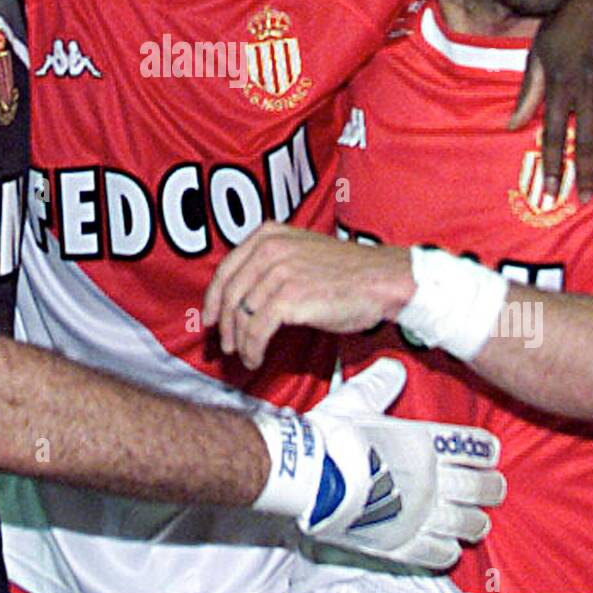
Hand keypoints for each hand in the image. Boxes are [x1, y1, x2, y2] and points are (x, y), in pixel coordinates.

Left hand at [204, 223, 412, 368]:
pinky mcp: (289, 298)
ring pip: (241, 314)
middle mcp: (269, 249)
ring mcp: (279, 272)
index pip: (226, 268)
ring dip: (239, 342)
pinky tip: (256, 358)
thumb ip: (270, 264)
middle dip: (223, 324)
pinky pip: (256, 330)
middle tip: (225, 345)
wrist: (381, 280)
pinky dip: (252, 348)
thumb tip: (242, 295)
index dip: (213, 298)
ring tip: (245, 355)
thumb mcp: (301, 251)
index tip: (210, 318)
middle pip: (229, 293)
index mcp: (269, 234)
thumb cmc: (347, 272)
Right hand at [254, 360, 504, 569]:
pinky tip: (450, 545)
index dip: (486, 450)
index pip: (470, 447)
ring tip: (479, 519)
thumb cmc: (331, 436)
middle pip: (479, 487)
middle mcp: (430, 480)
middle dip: (492, 487)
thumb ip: (380, 384)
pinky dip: (449, 549)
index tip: (491, 451)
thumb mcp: (355, 400)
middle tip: (495, 486)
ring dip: (477, 520)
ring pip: (466, 522)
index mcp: (423, 443)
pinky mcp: (403, 543)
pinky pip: (439, 552)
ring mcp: (420, 515)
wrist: (308, 478)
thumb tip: (394, 367)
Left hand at [509, 0, 592, 200]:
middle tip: (582, 200)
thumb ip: (528, 92)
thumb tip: (510, 127)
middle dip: (582, 174)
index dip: (551, 166)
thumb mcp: (538, 53)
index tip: (551, 193)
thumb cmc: (563, 22)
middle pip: (584, 140)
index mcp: (559, 81)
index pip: (551, 134)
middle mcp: (587, 84)